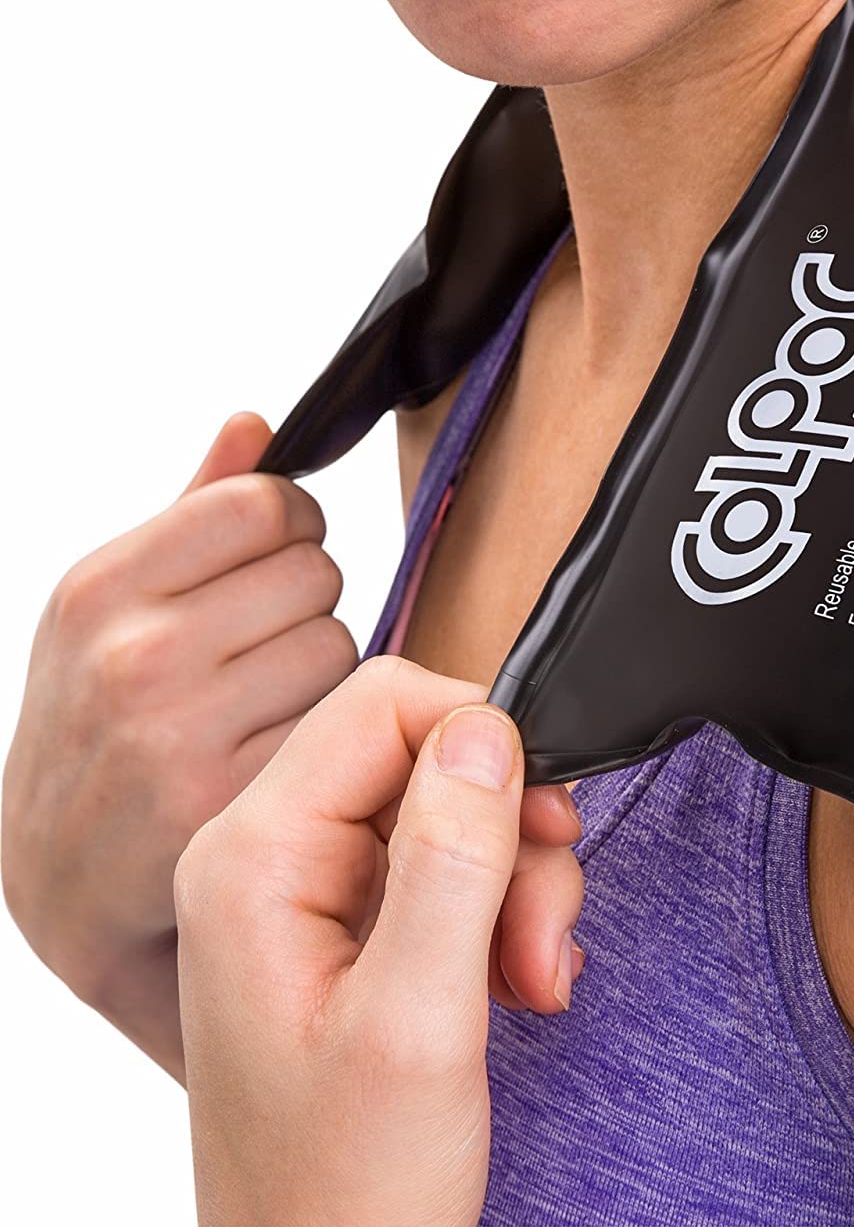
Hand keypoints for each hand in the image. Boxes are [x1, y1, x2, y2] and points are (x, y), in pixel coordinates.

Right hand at [2, 412, 357, 1078]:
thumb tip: (255, 421)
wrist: (64, 882)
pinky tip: (279, 754)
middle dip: (305, 603)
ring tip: (264, 705)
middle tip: (263, 651)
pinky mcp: (232, 803)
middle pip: (315, 572)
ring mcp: (180, 734)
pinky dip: (328, 735)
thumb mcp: (115, 607)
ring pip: (340, 647)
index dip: (290, 529)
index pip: (266, 504)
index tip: (274, 562)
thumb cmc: (100, 724)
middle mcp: (132, 656)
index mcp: (101, 589)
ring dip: (322, 670)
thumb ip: (193, 509)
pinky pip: (340, 724)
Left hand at [174, 656, 585, 1226]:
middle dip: (510, 834)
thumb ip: (450, 860)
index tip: (544, 819)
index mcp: (254, 859)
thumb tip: (488, 727)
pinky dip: (502, 913)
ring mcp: (307, 895)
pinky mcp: (348, 929)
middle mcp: (269, 859)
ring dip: (517, 884)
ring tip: (534, 976)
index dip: (482, 739)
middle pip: (424, 758)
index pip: (382, 704)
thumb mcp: (420, 1020)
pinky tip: (517, 979)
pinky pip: (445, 866)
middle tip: (542, 934)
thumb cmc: (348, 1191)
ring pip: (449, 811)